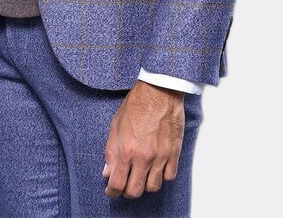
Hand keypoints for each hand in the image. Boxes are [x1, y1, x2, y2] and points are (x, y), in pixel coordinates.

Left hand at [102, 80, 184, 198]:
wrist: (159, 89)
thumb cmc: (138, 103)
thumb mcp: (116, 124)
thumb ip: (111, 151)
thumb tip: (108, 171)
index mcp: (127, 149)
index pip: (117, 183)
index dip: (112, 191)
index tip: (111, 190)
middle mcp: (144, 156)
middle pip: (135, 191)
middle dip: (127, 191)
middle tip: (125, 185)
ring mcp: (161, 155)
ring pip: (153, 187)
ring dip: (145, 185)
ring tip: (141, 176)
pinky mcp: (174, 151)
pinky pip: (170, 176)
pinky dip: (162, 176)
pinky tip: (156, 168)